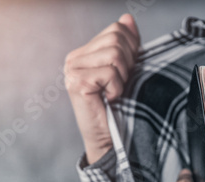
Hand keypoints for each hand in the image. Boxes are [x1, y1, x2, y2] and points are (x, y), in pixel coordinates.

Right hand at [64, 14, 139, 163]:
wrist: (109, 139)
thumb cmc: (119, 107)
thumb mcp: (126, 71)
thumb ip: (126, 45)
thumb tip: (127, 18)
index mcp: (84, 53)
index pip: (116, 30)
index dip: (132, 48)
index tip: (127, 72)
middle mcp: (74, 59)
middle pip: (116, 38)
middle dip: (128, 63)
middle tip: (120, 84)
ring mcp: (72, 70)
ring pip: (114, 54)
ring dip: (123, 77)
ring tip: (114, 92)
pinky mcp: (77, 83)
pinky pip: (110, 72)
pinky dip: (117, 88)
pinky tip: (109, 99)